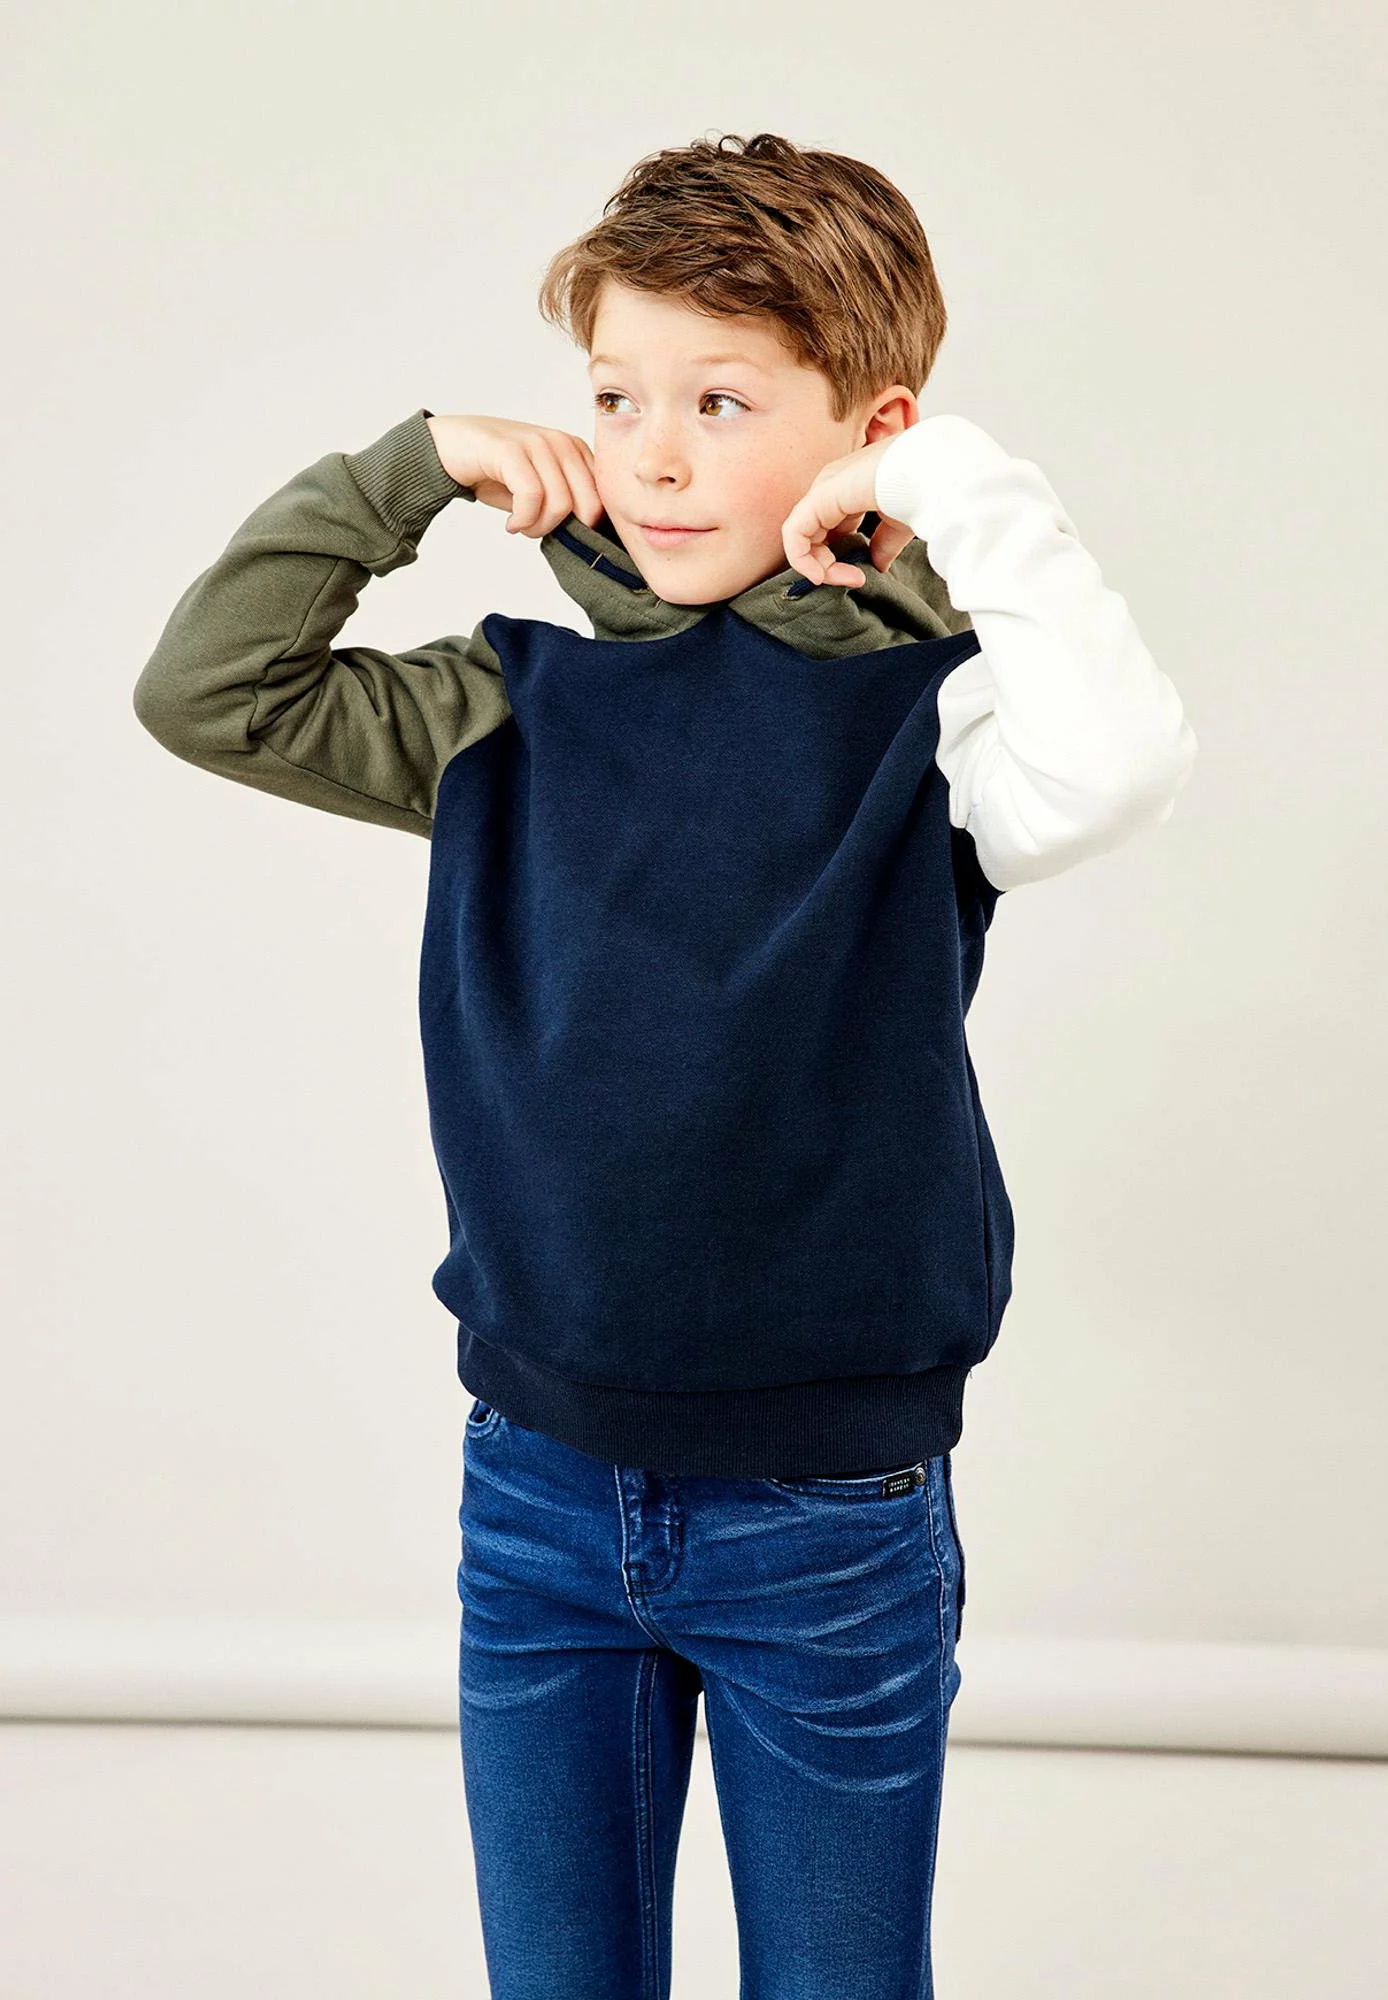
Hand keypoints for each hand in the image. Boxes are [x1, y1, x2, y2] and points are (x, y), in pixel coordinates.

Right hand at [424, 414, 604, 534]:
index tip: (557, 533)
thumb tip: (589, 535)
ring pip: (560, 504)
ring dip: (538, 528)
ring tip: (520, 526)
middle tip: (535, 531)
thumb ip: (566, 502)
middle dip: (563, 530)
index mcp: (576, 451)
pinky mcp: (511, 450)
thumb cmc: (497, 473)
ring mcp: (538, 443)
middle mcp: (562, 442)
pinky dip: (522, 520)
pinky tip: (510, 524)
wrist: (449, 449)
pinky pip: (531, 496)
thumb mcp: (540, 488)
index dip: (585, 528)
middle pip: (588, 506)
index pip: (603, 499)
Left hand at [781, 435, 914, 587]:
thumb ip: (883, 544)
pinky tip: (820, 575)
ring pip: (801, 536)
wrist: (933, 470)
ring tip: (847, 579)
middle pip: (814, 536)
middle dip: (829, 567)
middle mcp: (831, 486)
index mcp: (849, 488)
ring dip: (819, 567)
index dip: (839, 560)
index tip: (862, 577)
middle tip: (856, 580)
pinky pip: (795, 533)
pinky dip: (801, 558)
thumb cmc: (923, 487)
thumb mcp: (900, 523)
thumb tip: (876, 566)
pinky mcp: (820, 496)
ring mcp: (824, 488)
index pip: (830, 531)